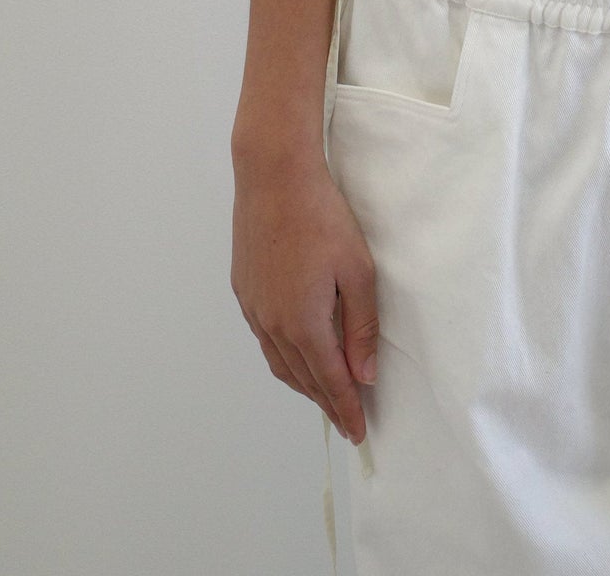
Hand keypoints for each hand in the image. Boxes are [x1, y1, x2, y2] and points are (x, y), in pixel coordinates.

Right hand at [231, 148, 379, 442]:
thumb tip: (364, 374)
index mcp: (303, 324)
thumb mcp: (358, 270)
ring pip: (280, 362)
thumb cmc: (322, 218)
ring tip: (325, 393)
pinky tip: (297, 353)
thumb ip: (361, 326)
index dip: (346, 408)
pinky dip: (285, 357)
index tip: (358, 431)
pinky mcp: (244, 291)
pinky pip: (266, 340)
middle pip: (303, 378)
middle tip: (346, 418)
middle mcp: (272, 325)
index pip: (329, 381)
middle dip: (327, 401)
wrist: (273, 178)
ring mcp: (254, 309)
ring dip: (304, 382)